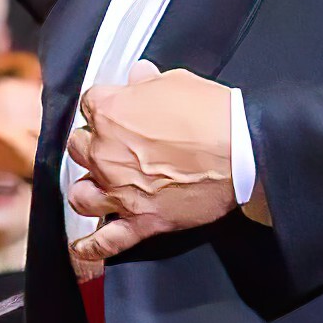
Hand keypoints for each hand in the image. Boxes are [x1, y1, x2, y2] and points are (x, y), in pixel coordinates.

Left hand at [62, 63, 244, 264]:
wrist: (244, 150)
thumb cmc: (214, 115)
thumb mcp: (178, 83)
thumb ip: (148, 83)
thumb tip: (138, 75)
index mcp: (111, 112)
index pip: (88, 105)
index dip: (102, 108)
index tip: (115, 111)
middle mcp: (106, 153)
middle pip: (78, 148)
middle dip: (92, 145)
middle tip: (112, 146)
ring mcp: (120, 190)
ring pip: (81, 194)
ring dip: (88, 189)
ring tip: (98, 187)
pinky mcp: (142, 220)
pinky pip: (106, 240)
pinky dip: (92, 247)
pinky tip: (83, 246)